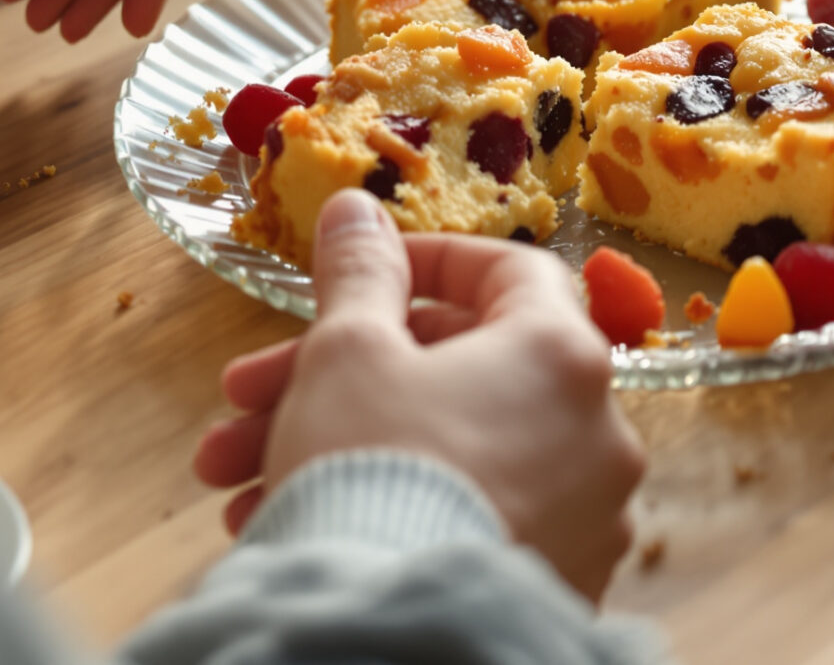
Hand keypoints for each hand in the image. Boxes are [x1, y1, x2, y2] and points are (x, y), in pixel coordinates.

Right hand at [192, 193, 645, 600]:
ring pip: (452, 456)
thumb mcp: (348, 353)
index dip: (425, 262)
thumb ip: (359, 273)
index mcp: (564, 356)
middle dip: (338, 378)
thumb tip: (357, 210)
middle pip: (461, 372)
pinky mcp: (559, 585)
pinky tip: (296, 524)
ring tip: (236, 483)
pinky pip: (470, 524)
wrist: (386, 630)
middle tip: (247, 400)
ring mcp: (587, 520)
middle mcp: (598, 436)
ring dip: (345, 449)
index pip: (510, 271)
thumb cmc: (375, 471)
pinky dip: (397, 510)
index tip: (354, 276)